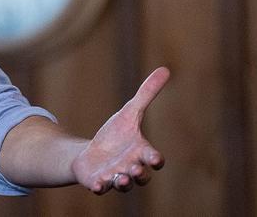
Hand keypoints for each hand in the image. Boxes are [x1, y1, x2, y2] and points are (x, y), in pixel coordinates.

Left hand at [72, 66, 170, 193]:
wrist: (91, 154)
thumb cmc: (115, 135)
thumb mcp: (128, 112)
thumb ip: (146, 94)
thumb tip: (165, 69)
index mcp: (140, 152)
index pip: (153, 159)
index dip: (155, 159)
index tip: (154, 158)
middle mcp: (131, 168)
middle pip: (141, 176)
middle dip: (140, 174)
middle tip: (136, 170)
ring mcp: (115, 177)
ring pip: (124, 185)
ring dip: (124, 183)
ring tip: (120, 178)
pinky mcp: (98, 182)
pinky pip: (101, 188)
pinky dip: (100, 187)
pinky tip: (97, 184)